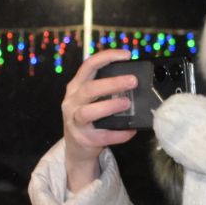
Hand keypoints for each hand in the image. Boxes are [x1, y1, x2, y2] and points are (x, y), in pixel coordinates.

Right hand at [61, 49, 141, 192]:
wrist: (77, 150)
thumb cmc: (89, 120)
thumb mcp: (91, 100)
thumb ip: (105, 89)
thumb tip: (133, 80)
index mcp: (76, 87)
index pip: (88, 66)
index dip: (107, 57)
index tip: (127, 55)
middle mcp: (72, 102)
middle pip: (90, 88)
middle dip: (112, 83)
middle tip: (133, 81)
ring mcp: (75, 121)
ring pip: (89, 112)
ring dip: (110, 106)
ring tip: (127, 104)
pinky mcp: (83, 139)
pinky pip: (102, 136)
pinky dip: (119, 134)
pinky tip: (131, 131)